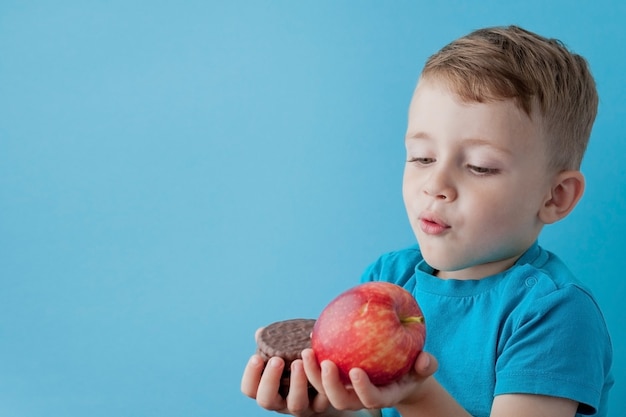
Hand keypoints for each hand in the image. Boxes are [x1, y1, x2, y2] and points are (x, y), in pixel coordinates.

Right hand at [240, 329, 333, 415]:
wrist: (329, 383)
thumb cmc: (301, 365)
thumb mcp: (286, 355)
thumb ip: (274, 345)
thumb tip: (260, 332)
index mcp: (269, 389)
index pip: (250, 389)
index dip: (251, 375)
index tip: (256, 357)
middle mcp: (282, 403)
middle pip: (266, 400)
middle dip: (270, 379)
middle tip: (277, 360)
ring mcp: (302, 407)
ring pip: (296, 404)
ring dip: (297, 382)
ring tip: (299, 361)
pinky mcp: (323, 405)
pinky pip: (324, 399)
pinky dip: (325, 382)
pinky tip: (325, 364)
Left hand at [301, 348, 437, 410]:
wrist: (399, 372)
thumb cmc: (413, 367)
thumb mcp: (423, 366)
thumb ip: (426, 364)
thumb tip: (425, 359)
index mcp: (383, 396)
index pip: (371, 399)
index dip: (362, 389)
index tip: (356, 371)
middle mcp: (361, 398)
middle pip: (340, 400)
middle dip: (330, 385)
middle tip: (325, 362)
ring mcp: (346, 390)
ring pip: (324, 390)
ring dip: (313, 374)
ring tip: (307, 353)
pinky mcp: (336, 380)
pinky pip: (320, 373)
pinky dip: (313, 361)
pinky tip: (309, 338)